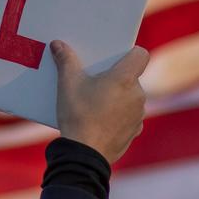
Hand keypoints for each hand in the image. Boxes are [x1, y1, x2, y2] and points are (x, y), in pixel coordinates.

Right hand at [51, 40, 148, 164]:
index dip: (130, 53)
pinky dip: (118, 116)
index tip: (115, 58)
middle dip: (117, 78)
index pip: (141, 55)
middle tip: (95, 81)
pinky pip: (129, 116)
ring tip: (95, 103)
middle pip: (132, 77)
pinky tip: (101, 120)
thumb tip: (58, 44)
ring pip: (131, 97)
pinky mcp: (135, 131)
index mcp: (125, 78)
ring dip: (118, 97)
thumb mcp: (68, 84)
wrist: (84, 154)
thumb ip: (66, 60)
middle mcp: (138, 95)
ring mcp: (138, 115)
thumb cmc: (78, 115)